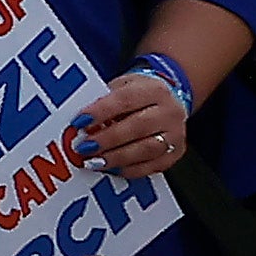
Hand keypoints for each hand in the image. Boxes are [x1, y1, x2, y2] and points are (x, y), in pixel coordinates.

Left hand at [83, 65, 193, 179]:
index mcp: (154, 90)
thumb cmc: (139, 94)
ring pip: (147, 149)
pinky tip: (111, 168)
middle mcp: (169, 112)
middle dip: (107, 139)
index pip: (125, 100)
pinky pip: (152, 166)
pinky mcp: (176, 153)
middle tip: (84, 147)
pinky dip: (129, 169)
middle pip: (137, 127)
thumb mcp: (121, 86)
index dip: (100, 112)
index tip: (79, 122)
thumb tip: (79, 122)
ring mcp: (175, 134)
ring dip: (117, 158)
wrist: (170, 100)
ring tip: (94, 161)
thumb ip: (103, 101)